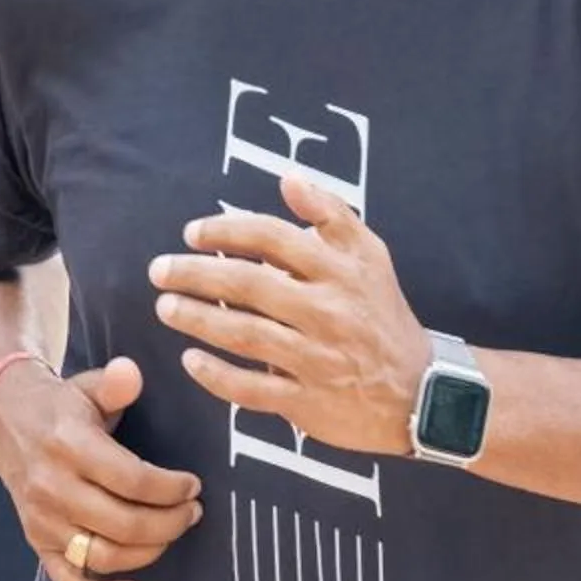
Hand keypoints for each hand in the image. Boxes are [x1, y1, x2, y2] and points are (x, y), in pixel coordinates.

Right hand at [0, 354, 200, 580]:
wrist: (5, 423)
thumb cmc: (61, 407)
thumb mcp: (86, 386)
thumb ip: (114, 383)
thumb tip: (131, 373)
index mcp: (68, 446)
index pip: (132, 480)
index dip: (171, 489)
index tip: (193, 485)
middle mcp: (51, 487)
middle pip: (124, 523)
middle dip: (171, 522)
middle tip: (192, 511)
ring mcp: (42, 520)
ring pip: (105, 555)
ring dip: (150, 551)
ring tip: (172, 532)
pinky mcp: (37, 541)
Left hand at [149, 175, 430, 456]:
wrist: (422, 390)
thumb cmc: (381, 314)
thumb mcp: (370, 255)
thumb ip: (330, 213)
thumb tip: (288, 178)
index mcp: (341, 271)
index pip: (272, 239)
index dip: (226, 231)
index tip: (191, 234)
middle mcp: (328, 312)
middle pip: (249, 285)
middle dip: (196, 274)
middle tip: (158, 270)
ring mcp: (317, 359)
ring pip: (246, 335)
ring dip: (198, 319)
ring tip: (165, 307)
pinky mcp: (308, 402)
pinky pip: (253, 389)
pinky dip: (218, 376)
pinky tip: (190, 360)